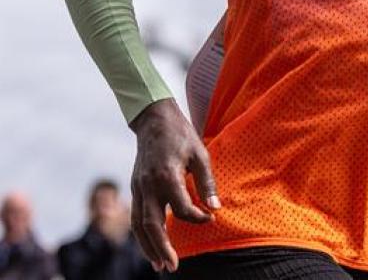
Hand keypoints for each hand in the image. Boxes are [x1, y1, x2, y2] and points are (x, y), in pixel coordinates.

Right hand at [129, 98, 219, 272]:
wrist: (154, 120)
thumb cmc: (181, 135)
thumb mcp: (200, 153)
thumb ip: (206, 181)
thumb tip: (215, 207)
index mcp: (167, 175)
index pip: (182, 208)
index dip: (197, 216)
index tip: (210, 217)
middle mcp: (149, 185)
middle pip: (152, 225)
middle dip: (162, 248)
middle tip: (172, 267)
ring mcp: (138, 188)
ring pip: (139, 225)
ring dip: (148, 247)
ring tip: (160, 265)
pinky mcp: (135, 188)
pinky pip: (135, 217)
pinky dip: (141, 235)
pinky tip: (151, 246)